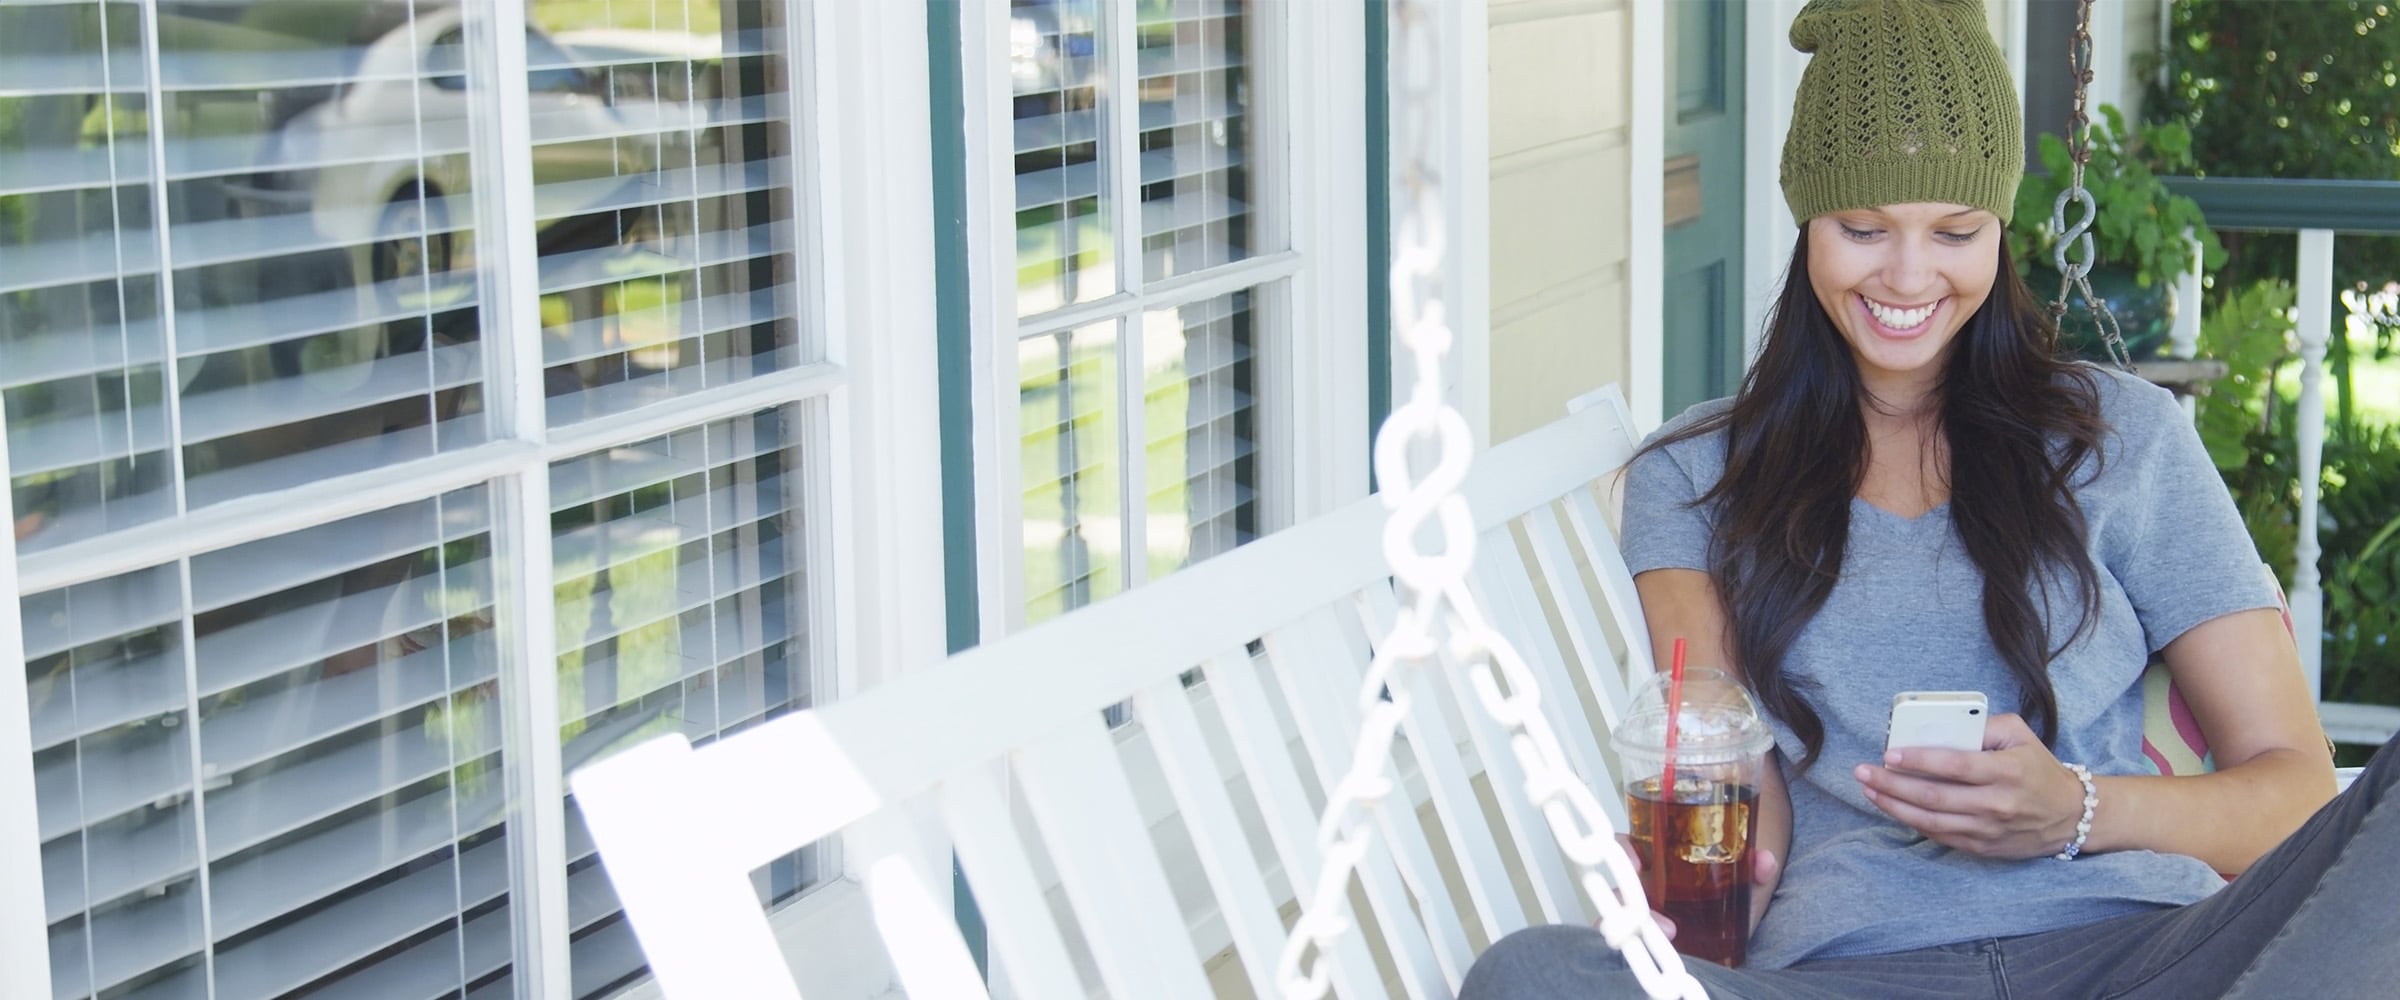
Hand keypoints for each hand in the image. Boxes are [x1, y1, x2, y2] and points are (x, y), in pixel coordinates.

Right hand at [1610, 837, 1782, 937]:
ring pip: (1617, 916)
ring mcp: (1641, 912)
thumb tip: (1764, 861)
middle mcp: (1641, 884)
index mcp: (1653, 858)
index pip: (1624, 846)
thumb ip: (1752, 866)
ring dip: (1635, 926)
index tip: (1636, 861)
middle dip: (1627, 899)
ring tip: (1670, 934)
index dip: (1623, 851)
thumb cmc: (1718, 886)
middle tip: (1660, 914)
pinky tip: (1653, 950)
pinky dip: (1631, 945)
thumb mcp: (1736, 874)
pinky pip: (1627, 940)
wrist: (1725, 916)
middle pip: (1615, 886)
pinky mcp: (1647, 937)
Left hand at [1854, 712, 2085, 859]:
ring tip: (1868, 790)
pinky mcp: (1983, 848)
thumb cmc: (2039, 769)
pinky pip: (1940, 836)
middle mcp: (1996, 804)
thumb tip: (1945, 725)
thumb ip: (1984, 726)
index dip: (1918, 760)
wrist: (2071, 816)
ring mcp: (1988, 830)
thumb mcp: (2021, 736)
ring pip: (1931, 820)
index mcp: (2006, 772)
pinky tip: (1892, 808)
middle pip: (1934, 796)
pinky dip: (1912, 822)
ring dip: (1894, 806)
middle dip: (1892, 784)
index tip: (1889, 754)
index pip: (1954, 765)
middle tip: (1863, 772)